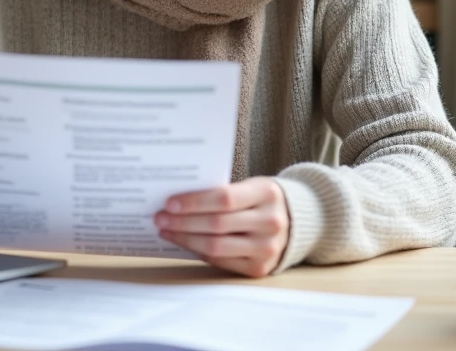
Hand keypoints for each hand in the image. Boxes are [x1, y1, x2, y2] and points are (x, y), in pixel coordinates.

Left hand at [154, 177, 289, 277]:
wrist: (295, 222)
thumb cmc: (261, 199)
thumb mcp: (251, 186)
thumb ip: (223, 192)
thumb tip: (178, 200)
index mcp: (267, 194)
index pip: (224, 198)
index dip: (194, 202)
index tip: (169, 202)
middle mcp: (270, 223)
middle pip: (217, 224)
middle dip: (183, 221)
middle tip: (160, 217)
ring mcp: (267, 248)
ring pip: (216, 246)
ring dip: (185, 238)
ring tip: (166, 230)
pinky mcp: (259, 268)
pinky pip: (221, 261)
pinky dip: (197, 251)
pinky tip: (183, 242)